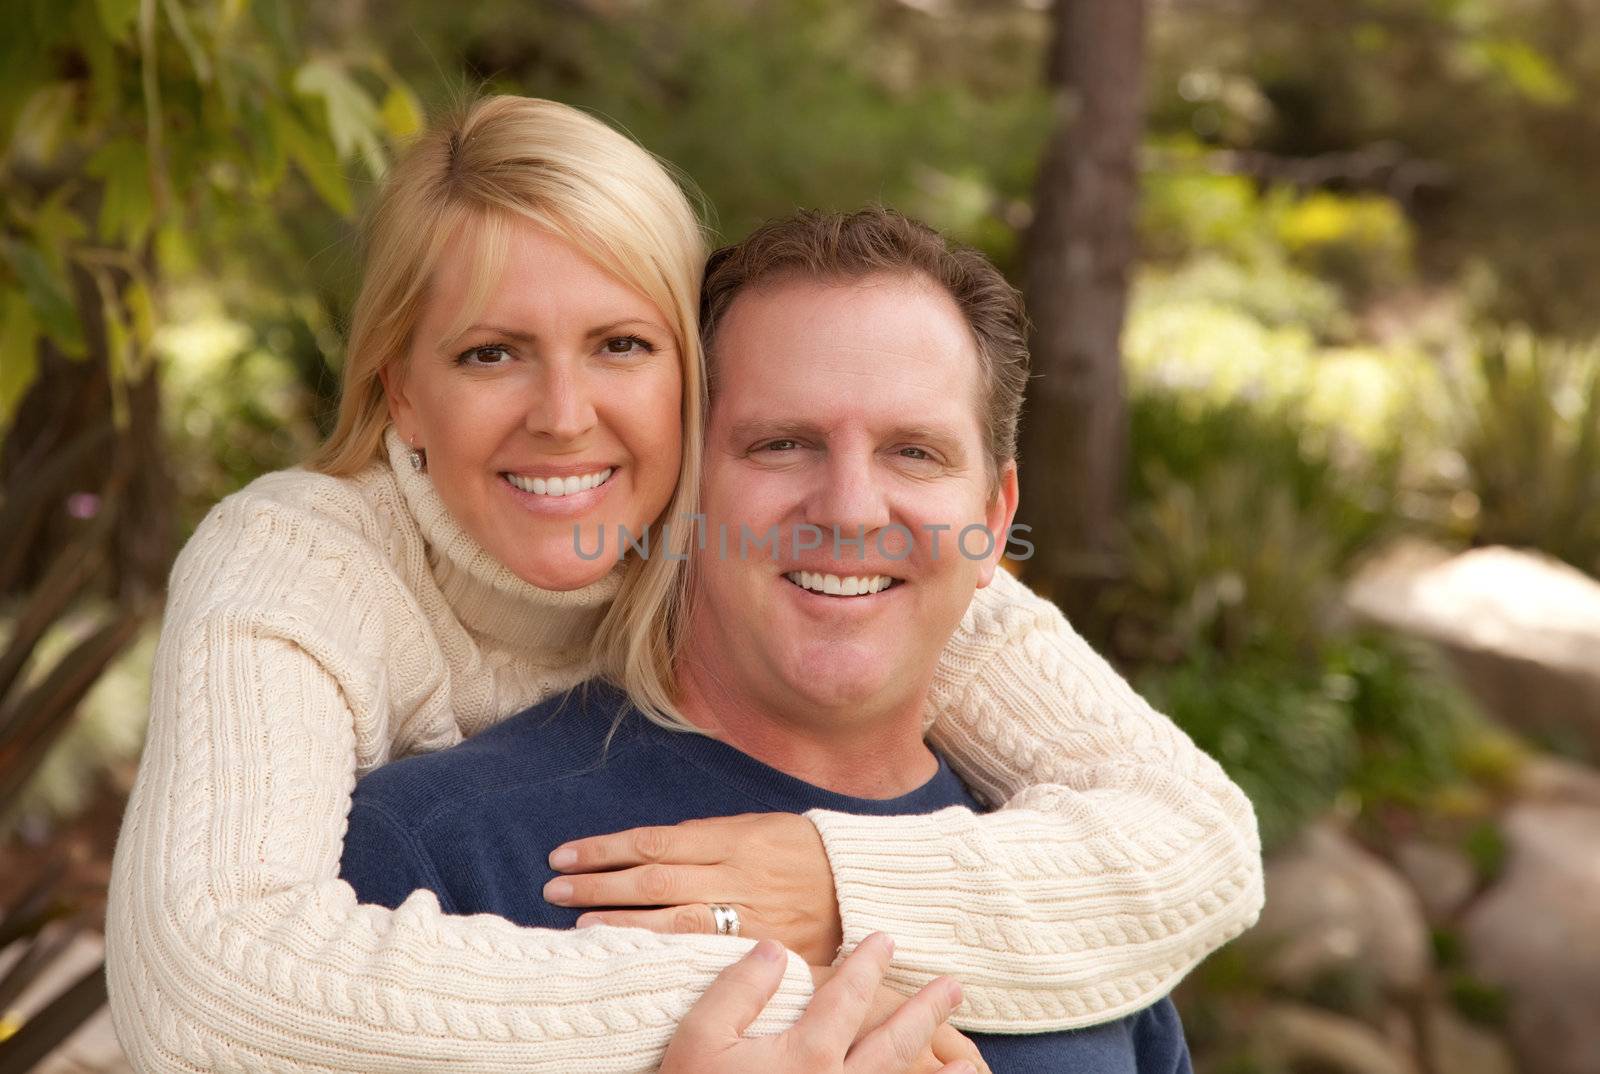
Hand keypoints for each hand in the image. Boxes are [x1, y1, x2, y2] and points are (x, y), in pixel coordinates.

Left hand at [546, 813, 843, 963]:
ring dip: (620, 919)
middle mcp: (735, 874)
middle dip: (599, 883)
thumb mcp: (757, 826)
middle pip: (653, 880)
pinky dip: (661, 949)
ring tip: (577, 921)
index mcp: (732, 837)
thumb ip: (706, 837)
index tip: (565, 853)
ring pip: (671, 918)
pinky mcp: (759, 945)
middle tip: (554, 886)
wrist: (860, 885)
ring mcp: (748, 913)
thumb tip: (649, 848)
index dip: (605, 849)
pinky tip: (630, 950)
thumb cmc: (802, 851)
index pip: (654, 843)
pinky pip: (702, 949)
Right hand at [660, 933, 975, 1073]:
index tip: (886, 940)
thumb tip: (774, 949)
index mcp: (806, 1055)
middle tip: (954, 986)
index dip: (867, 965)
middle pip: (894, 1044)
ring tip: (968, 1065)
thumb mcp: (699, 1038)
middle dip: (925, 1012)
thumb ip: (738, 990)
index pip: (846, 998)